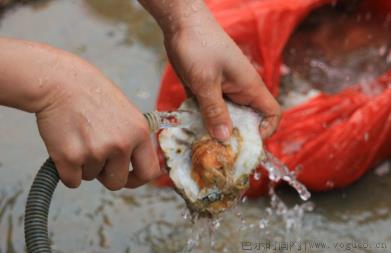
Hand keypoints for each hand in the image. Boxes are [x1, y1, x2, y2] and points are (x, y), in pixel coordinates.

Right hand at [35, 51, 161, 188]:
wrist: (59, 82)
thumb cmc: (91, 94)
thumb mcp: (126, 113)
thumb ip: (134, 138)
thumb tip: (137, 164)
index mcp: (139, 132)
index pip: (148, 172)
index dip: (137, 179)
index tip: (128, 178)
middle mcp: (121, 144)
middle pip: (117, 182)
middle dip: (106, 175)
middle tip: (95, 156)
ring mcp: (96, 152)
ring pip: (91, 177)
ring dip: (84, 165)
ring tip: (80, 138)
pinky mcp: (70, 157)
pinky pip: (72, 180)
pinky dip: (67, 171)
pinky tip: (66, 146)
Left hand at [163, 7, 280, 140]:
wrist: (181, 23)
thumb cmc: (198, 46)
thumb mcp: (205, 81)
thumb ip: (215, 110)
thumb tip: (225, 139)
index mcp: (249, 87)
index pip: (271, 113)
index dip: (266, 131)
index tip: (247, 143)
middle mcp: (239, 91)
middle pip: (247, 120)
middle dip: (236, 136)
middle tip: (219, 151)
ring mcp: (224, 90)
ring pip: (226, 117)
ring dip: (217, 130)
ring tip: (202, 144)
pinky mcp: (208, 90)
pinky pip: (210, 110)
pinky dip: (203, 120)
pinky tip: (190, 129)